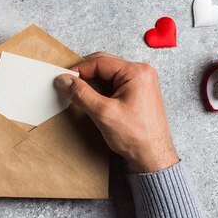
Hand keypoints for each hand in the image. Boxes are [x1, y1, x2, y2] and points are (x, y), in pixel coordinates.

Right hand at [55, 52, 178, 172]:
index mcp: (136, 72)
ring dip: (93, 83)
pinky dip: (102, 89)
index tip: (65, 79)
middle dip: (86, 75)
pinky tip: (94, 100)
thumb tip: (65, 80)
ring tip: (80, 95)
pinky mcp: (139, 92)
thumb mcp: (103, 113)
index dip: (80, 70)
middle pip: (105, 65)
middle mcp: (142, 73)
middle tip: (69, 85)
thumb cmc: (136, 136)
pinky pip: (115, 83)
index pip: (100, 62)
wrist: (153, 155)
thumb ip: (81, 93)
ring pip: (109, 74)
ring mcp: (142, 82)